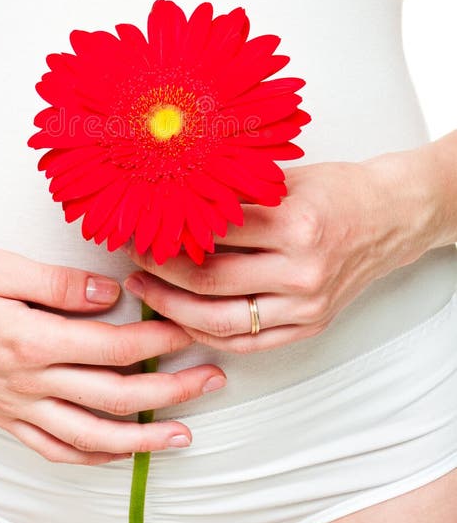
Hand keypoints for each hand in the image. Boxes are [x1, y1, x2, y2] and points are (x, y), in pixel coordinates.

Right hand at [0, 248, 226, 463]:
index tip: (192, 330)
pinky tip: (119, 454)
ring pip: (91, 438)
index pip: (114, 348)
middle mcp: (28, 383)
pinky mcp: (5, 419)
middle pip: (115, 397)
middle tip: (214, 379)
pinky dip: (91, 457)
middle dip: (173, 391)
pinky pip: (54, 450)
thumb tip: (111, 296)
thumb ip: (59, 283)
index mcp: (31, 340)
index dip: (160, 342)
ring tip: (184, 434)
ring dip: (142, 439)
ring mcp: (16, 407)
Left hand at [123, 154, 436, 352]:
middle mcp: (302, 270)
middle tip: (132, 260)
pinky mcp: (310, 325)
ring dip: (174, 309)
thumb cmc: (337, 192)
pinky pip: (247, 343)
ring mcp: (307, 304)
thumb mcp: (283, 180)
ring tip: (145, 292)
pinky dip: (208, 334)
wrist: (389, 218)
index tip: (139, 226)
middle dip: (159, 272)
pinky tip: (182, 318)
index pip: (212, 233)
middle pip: (209, 281)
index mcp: (295, 224)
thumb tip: (170, 204)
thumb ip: (233, 195)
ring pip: (222, 321)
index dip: (167, 231)